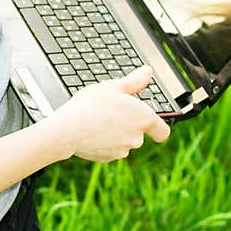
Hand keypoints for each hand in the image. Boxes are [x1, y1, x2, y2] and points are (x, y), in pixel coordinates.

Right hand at [50, 65, 170, 162]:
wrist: (68, 130)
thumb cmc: (90, 106)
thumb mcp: (113, 86)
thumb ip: (134, 81)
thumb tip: (148, 72)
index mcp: (144, 119)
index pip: (163, 131)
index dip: (158, 128)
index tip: (152, 124)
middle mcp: (137, 138)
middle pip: (139, 133)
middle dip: (128, 125)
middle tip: (112, 111)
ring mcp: (123, 150)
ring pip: (124, 141)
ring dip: (116, 133)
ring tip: (98, 120)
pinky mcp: (108, 158)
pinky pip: (110, 149)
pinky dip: (104, 142)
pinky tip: (91, 131)